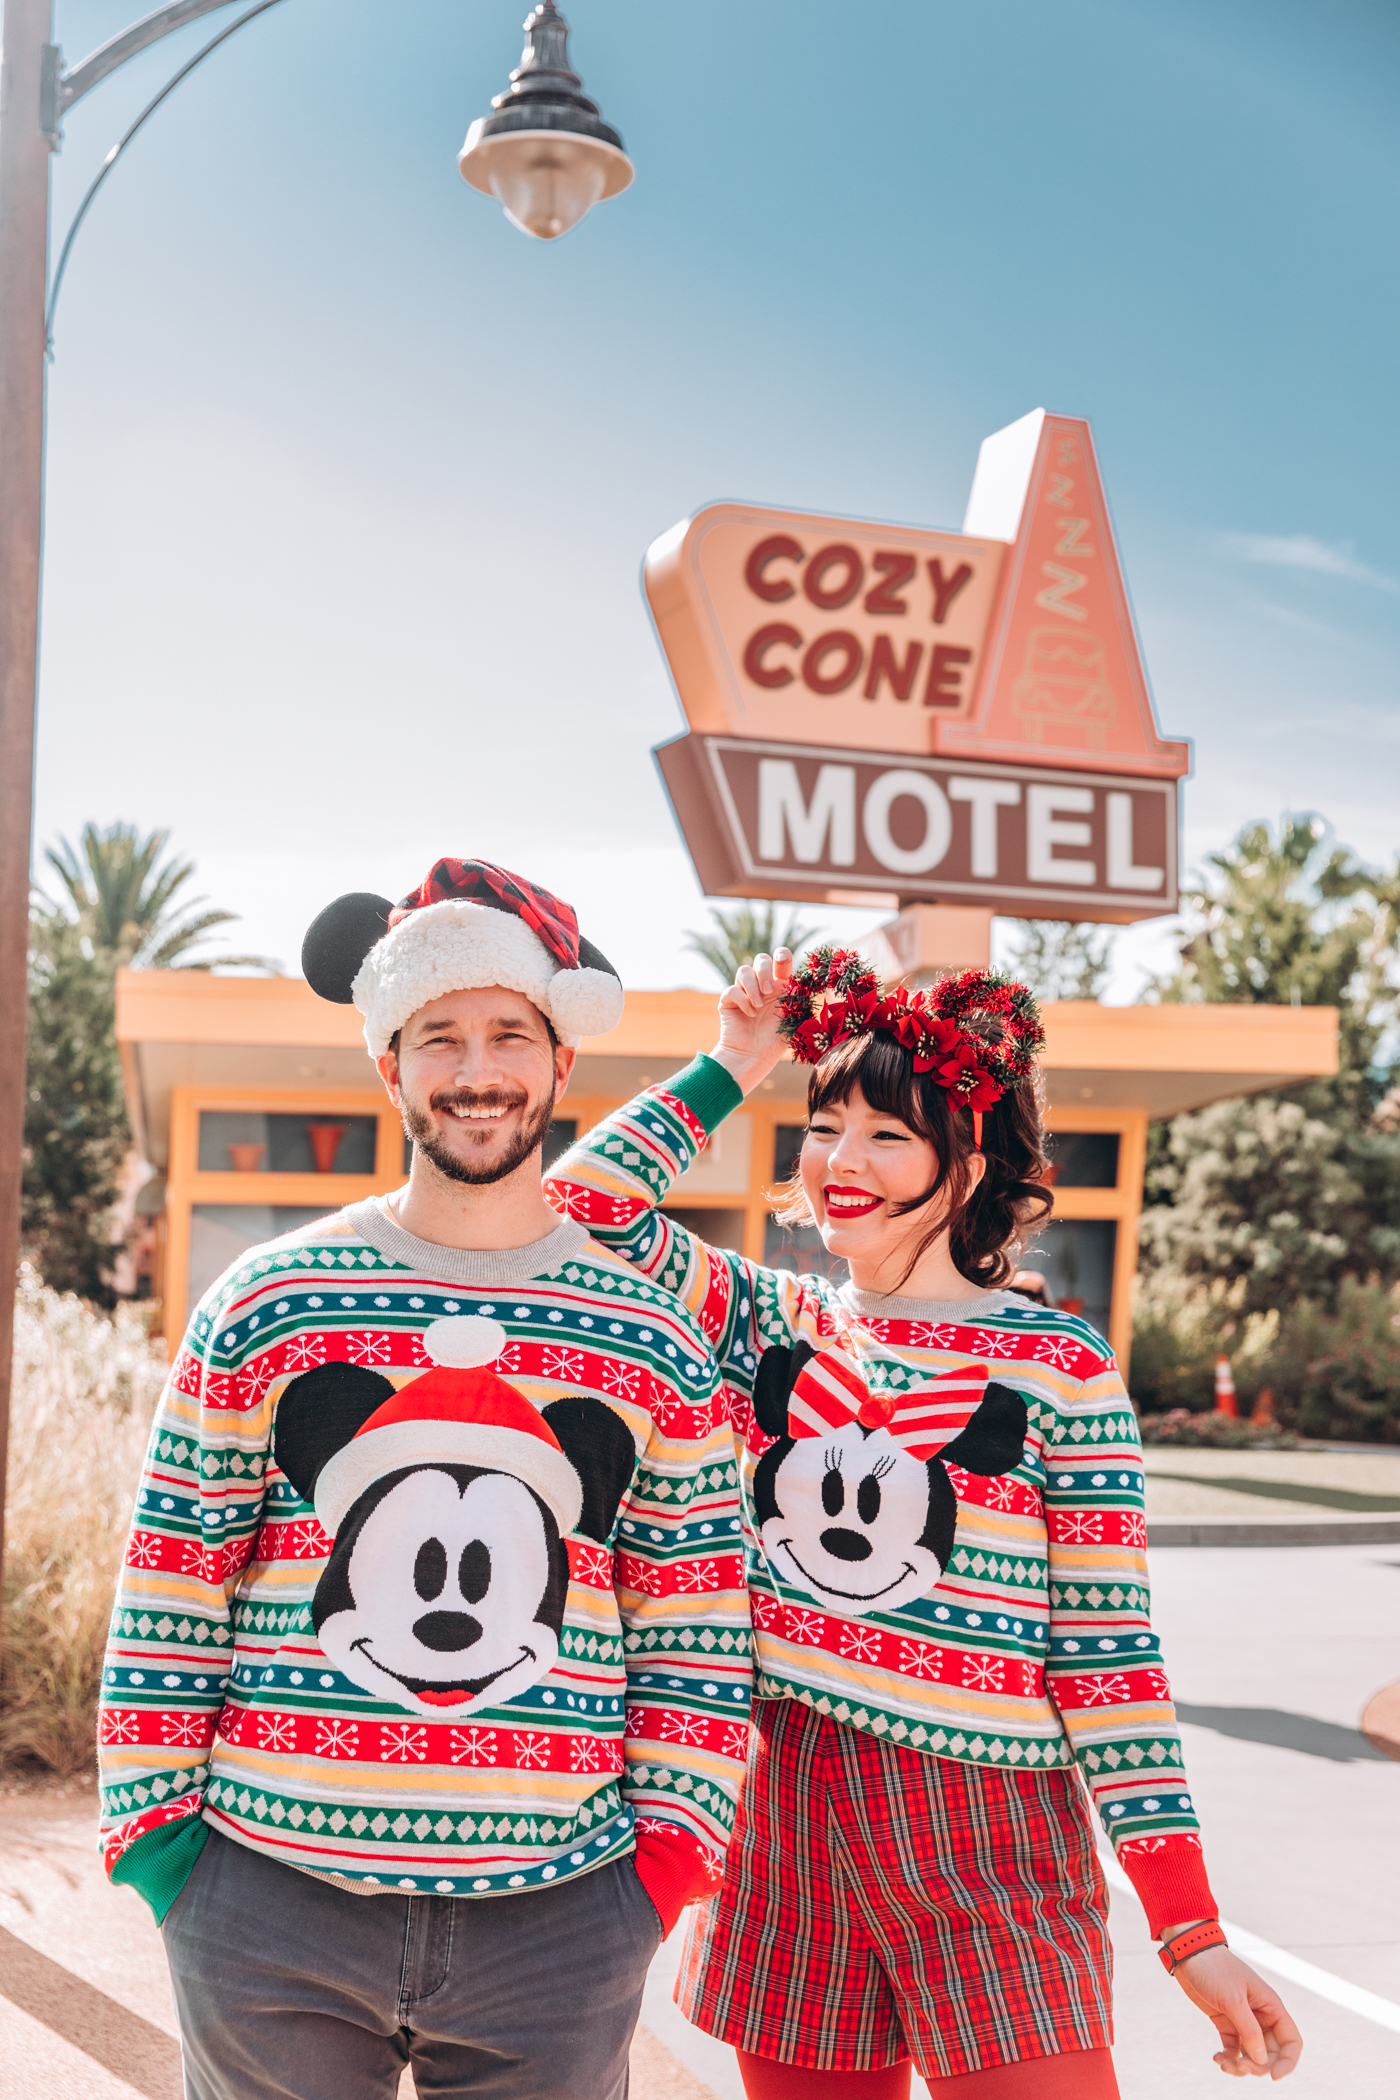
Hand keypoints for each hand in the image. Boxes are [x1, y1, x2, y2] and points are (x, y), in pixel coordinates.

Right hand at [711, 949, 793, 1095]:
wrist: (754, 1056)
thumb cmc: (776, 1040)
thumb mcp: (795, 1018)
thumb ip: (803, 1000)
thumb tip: (816, 984)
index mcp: (780, 985)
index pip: (781, 960)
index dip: (781, 954)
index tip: (782, 960)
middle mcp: (762, 985)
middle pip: (760, 959)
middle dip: (764, 971)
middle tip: (769, 991)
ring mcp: (744, 991)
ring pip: (744, 970)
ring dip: (753, 986)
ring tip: (759, 1006)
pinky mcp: (729, 1000)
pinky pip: (732, 989)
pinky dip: (742, 1000)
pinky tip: (749, 1014)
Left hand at [1171, 1947, 1301, 2077]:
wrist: (1189, 1953)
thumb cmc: (1214, 1969)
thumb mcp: (1233, 1999)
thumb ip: (1249, 2030)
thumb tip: (1262, 2061)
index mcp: (1270, 2007)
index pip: (1291, 2041)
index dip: (1288, 2062)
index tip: (1274, 2077)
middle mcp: (1260, 2016)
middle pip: (1270, 2054)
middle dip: (1258, 2066)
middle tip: (1239, 2066)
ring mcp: (1243, 2021)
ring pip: (1251, 2055)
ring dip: (1241, 2065)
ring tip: (1223, 2065)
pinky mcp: (1226, 2023)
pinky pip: (1234, 2049)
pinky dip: (1228, 2058)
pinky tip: (1217, 2058)